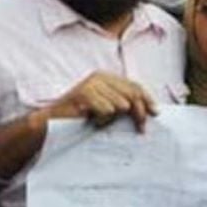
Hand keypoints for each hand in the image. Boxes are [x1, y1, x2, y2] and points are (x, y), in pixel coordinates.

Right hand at [43, 72, 157, 132]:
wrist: (51, 122)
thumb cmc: (80, 117)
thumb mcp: (105, 107)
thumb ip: (123, 104)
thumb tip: (149, 111)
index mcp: (106, 77)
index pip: (134, 86)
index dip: (147, 100)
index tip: (156, 113)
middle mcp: (100, 77)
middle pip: (132, 95)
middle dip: (140, 113)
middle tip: (141, 129)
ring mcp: (92, 84)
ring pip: (121, 105)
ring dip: (112, 119)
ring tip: (98, 121)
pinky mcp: (85, 94)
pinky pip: (108, 111)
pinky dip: (102, 121)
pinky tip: (91, 121)